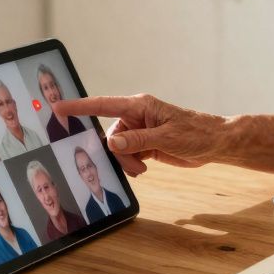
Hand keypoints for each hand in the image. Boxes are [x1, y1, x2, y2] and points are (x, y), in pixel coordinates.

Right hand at [53, 94, 227, 175]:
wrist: (215, 143)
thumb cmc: (196, 133)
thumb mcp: (166, 138)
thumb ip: (138, 141)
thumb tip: (112, 142)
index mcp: (140, 106)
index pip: (103, 105)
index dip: (79, 107)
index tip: (58, 107)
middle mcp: (137, 116)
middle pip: (110, 135)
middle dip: (115, 152)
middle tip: (133, 165)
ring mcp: (140, 131)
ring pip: (117, 148)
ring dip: (125, 161)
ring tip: (142, 168)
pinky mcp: (145, 144)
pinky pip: (127, 155)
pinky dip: (131, 164)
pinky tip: (143, 168)